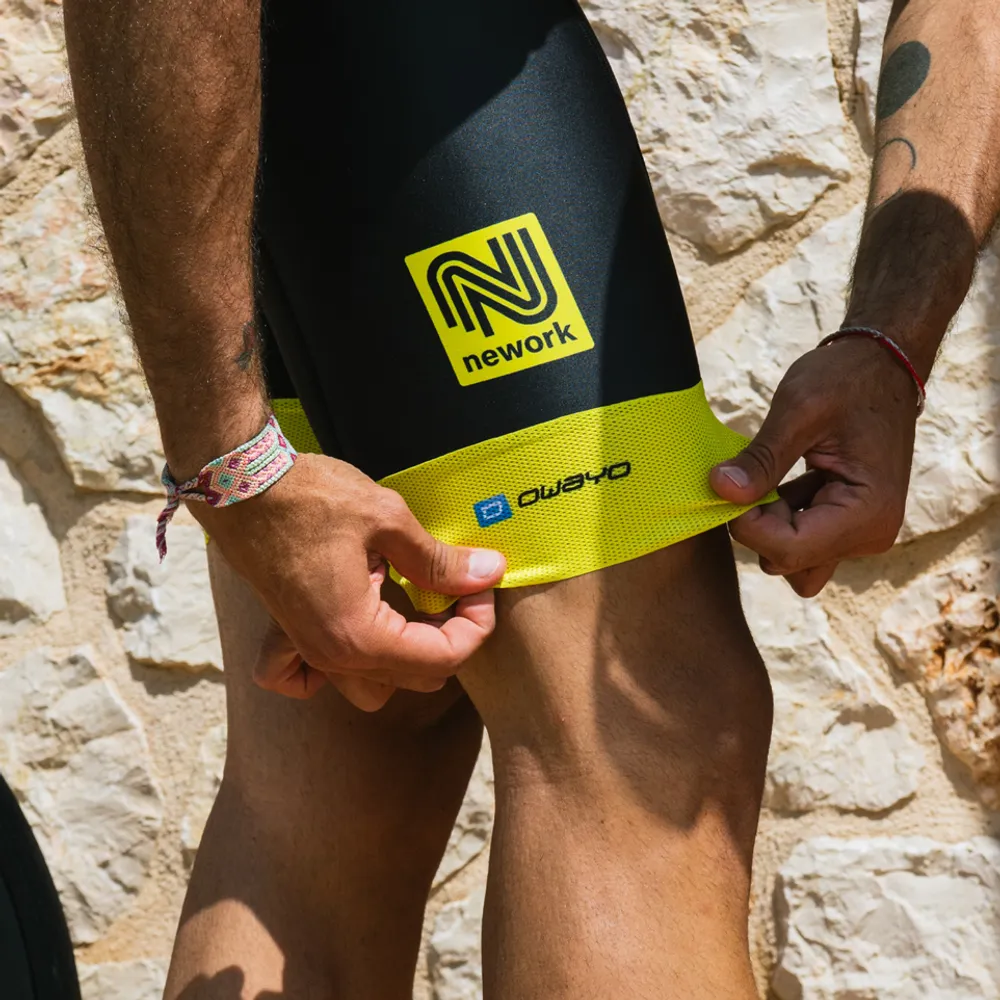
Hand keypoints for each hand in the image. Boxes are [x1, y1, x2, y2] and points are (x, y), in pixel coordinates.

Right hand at [193, 452, 505, 708]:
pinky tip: (352, 629)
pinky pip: (304, 680)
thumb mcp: (388, 520)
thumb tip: (489, 572)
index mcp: (359, 636)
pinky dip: (329, 672)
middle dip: (449, 636)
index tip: (482, 583)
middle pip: (415, 678)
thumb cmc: (310, 497)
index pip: (443, 658)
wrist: (240, 483)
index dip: (477, 623)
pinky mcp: (286, 635)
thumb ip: (440, 559)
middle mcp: (331, 658)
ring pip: (372, 687)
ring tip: (415, 605)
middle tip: (457, 586)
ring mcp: (306, 651)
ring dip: (403, 656)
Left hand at [708, 337, 919, 596]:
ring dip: (768, 523)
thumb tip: (719, 489)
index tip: (729, 484)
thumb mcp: (799, 410)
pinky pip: (800, 541)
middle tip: (752, 474)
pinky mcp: (846, 525)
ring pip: (791, 558)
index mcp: (868, 513)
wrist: (883, 365)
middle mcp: (871, 535)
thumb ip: (761, 458)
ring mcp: (860, 534)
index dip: (746, 524)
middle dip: (757, 525)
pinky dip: (779, 515)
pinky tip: (778, 478)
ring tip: (769, 473)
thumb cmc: (847, 379)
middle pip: (788, 561)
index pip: (788, 549)